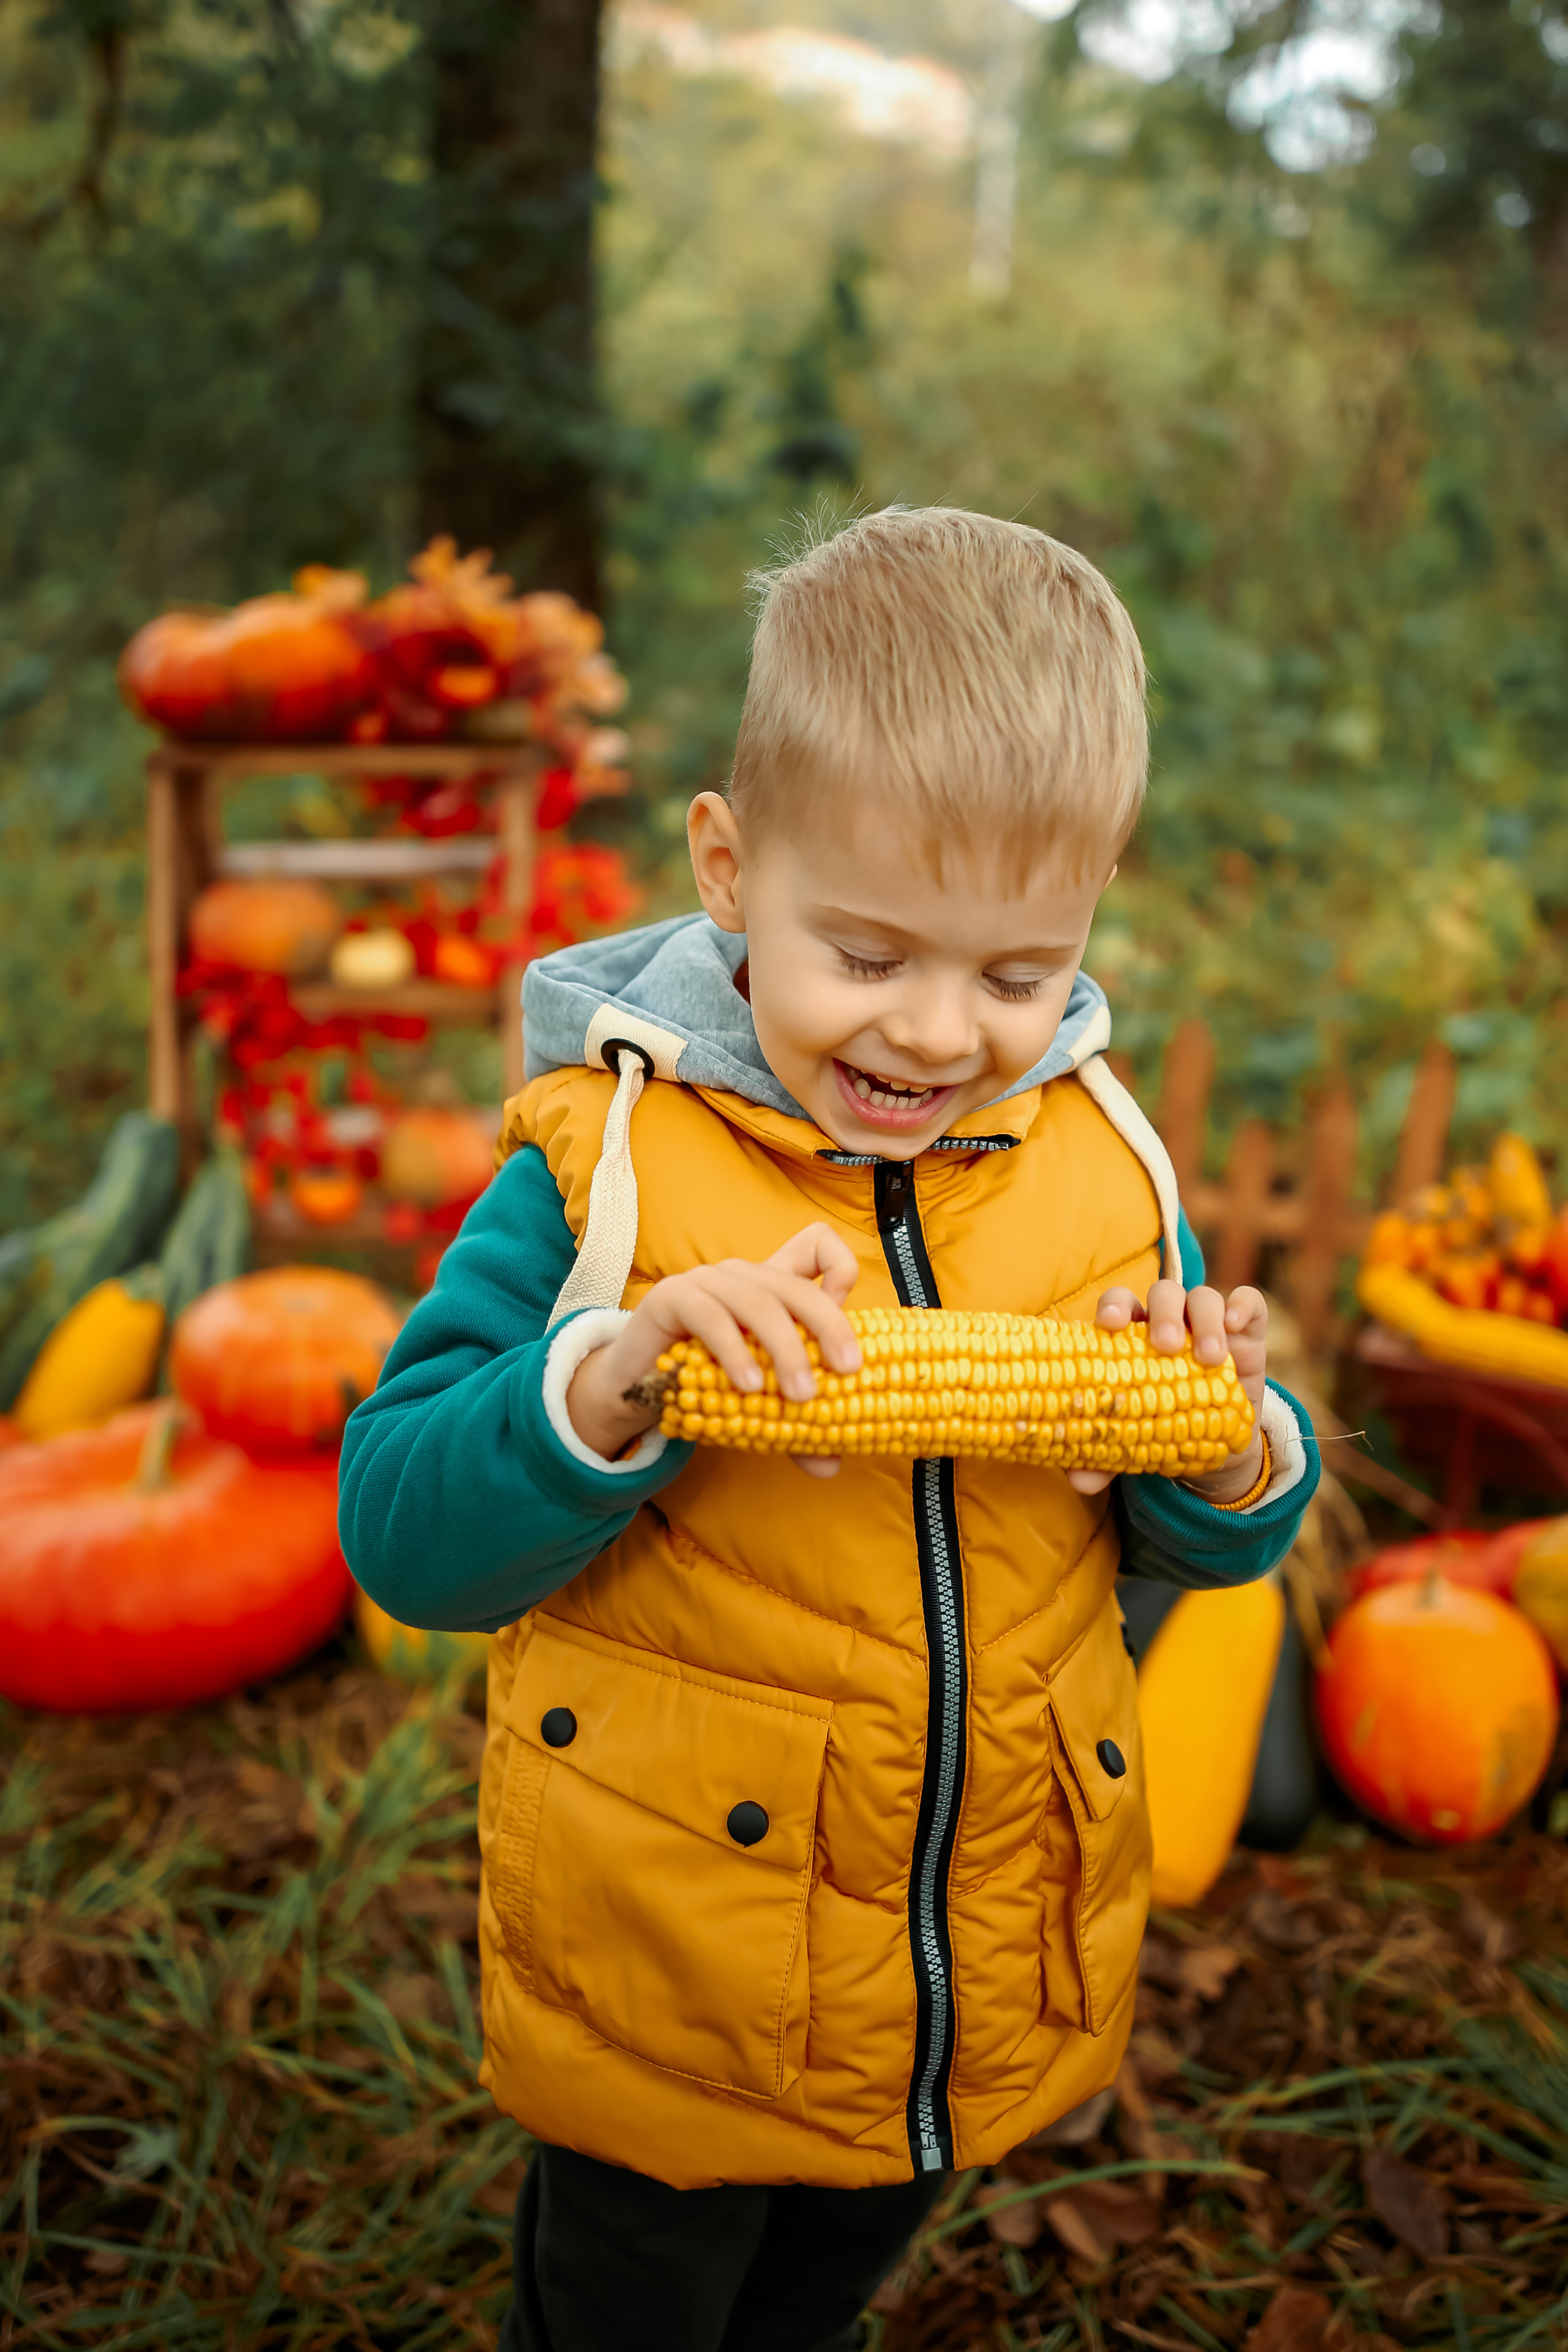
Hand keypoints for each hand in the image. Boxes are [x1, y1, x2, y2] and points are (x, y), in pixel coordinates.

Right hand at [566, 1223, 861, 1475]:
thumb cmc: (707, 1387)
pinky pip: (710, 1317)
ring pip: (759, 1302)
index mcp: (773, 1286)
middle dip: (830, 1326)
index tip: (853, 1307)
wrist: (637, 1392)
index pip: (815, 1244)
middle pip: (797, 1285)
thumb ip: (796, 1430)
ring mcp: (707, 1281)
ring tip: (800, 1396)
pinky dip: (736, 1352)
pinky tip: (748, 1387)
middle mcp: (744, 1275)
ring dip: (786, 1350)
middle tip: (847, 1372)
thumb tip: (831, 1464)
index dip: (842, 1264)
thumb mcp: (760, 1404)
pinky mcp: (671, 1296)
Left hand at [1065, 1278, 1268, 1500]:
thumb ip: (1102, 1458)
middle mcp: (1168, 1322)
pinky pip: (1249, 1304)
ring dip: (1206, 1320)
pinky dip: (1243, 1306)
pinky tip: (1236, 1323)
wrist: (1215, 1452)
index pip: (1119, 1305)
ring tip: (1209, 1359)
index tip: (1110, 1326)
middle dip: (1163, 1313)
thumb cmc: (1158, 1432)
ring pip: (1205, 1298)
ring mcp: (1208, 1324)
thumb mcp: (1131, 1447)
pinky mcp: (1246, 1333)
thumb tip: (1079, 1480)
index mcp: (1131, 1337)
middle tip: (1167, 1346)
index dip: (1114, 1307)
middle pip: (1163, 1294)